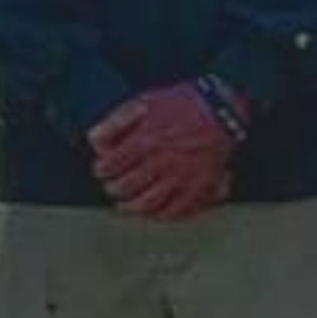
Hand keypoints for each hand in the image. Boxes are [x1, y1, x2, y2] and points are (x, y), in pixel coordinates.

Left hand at [88, 84, 236, 220]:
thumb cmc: (182, 103)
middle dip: (114, 189)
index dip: (102, 169)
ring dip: (132, 208)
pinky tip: (153, 213)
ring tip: (126, 207)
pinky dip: (162, 215)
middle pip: (126, 187)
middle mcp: (162, 162)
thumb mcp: (144, 101)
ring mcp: (181, 177)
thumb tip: (95, 140)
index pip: (111, 166)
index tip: (103, 170)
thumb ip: (116, 122)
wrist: (222, 108)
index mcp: (145, 141)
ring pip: (148, 204)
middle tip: (113, 188)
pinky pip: (177, 210)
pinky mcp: (199, 186)